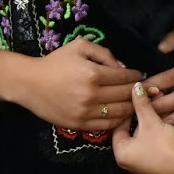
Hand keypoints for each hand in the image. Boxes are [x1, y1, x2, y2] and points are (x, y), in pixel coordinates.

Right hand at [18, 37, 141, 132]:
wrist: (29, 83)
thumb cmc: (55, 62)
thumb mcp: (80, 46)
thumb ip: (104, 53)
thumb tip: (123, 66)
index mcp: (93, 74)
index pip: (125, 77)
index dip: (136, 76)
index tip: (140, 76)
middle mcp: (91, 95)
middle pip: (125, 96)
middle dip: (137, 92)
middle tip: (144, 90)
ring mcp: (85, 113)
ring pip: (119, 113)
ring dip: (131, 107)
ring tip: (135, 102)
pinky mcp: (79, 125)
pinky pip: (106, 126)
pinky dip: (118, 121)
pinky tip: (121, 114)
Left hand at [112, 81, 173, 173]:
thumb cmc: (164, 147)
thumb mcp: (150, 121)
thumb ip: (141, 103)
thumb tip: (135, 88)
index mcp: (122, 154)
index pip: (117, 127)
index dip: (126, 112)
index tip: (133, 101)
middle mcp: (131, 161)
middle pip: (133, 131)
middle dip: (143, 114)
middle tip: (149, 101)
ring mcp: (145, 163)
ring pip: (146, 135)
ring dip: (153, 121)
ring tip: (160, 108)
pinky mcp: (158, 162)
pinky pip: (155, 142)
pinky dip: (159, 131)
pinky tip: (168, 120)